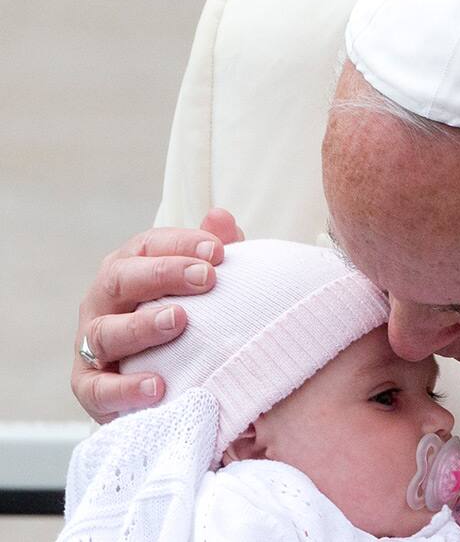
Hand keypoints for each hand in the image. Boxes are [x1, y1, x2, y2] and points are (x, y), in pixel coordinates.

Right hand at [72, 208, 243, 422]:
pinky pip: (100, 389)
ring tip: (179, 321)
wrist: (164, 381)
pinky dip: (126, 388)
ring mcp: (92, 345)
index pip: (147, 245)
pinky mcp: (90, 389)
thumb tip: (222, 217)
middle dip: (162, 274)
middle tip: (206, 279)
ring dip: (142, 326)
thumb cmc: (185, 321)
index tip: (219, 251)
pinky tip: (158, 386)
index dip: (181, 244)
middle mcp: (104, 302)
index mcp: (129, 269)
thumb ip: (211, 253)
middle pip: (121, 278)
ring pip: (106, 332)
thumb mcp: (201, 286)